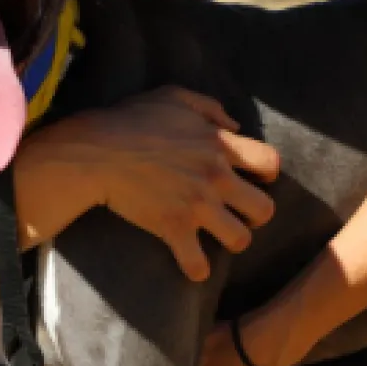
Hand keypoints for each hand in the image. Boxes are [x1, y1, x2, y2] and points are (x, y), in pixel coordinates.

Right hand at [21, 87, 279, 280]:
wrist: (96, 151)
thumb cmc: (133, 120)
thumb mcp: (175, 97)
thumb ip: (210, 108)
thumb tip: (236, 126)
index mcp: (220, 145)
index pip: (270, 162)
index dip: (268, 173)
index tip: (254, 178)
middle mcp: (216, 178)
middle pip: (265, 209)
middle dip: (256, 214)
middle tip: (239, 212)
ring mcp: (197, 206)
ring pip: (240, 240)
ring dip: (232, 240)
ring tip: (218, 236)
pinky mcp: (173, 228)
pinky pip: (197, 263)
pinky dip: (197, 268)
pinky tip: (192, 263)